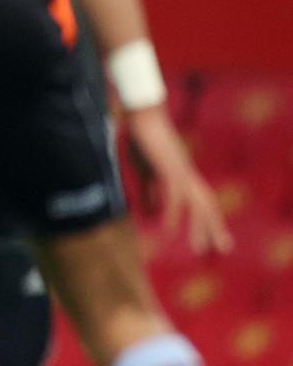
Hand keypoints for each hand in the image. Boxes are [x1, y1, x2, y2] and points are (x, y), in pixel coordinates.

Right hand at [123, 105, 231, 254]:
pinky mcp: (170, 169)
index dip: (209, 219)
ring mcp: (181, 172)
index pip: (202, 201)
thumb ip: (151, 193)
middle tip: (224, 249)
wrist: (141, 116)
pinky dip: (174, 216)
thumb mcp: (145, 172)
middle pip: (208, 204)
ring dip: (200, 227)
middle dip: (215, 227)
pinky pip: (175, 197)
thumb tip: (152, 215)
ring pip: (198, 203)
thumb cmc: (141, 139)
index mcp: (183, 175)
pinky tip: (170, 231)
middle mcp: (188, 174)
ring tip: (199, 249)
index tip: (216, 239)